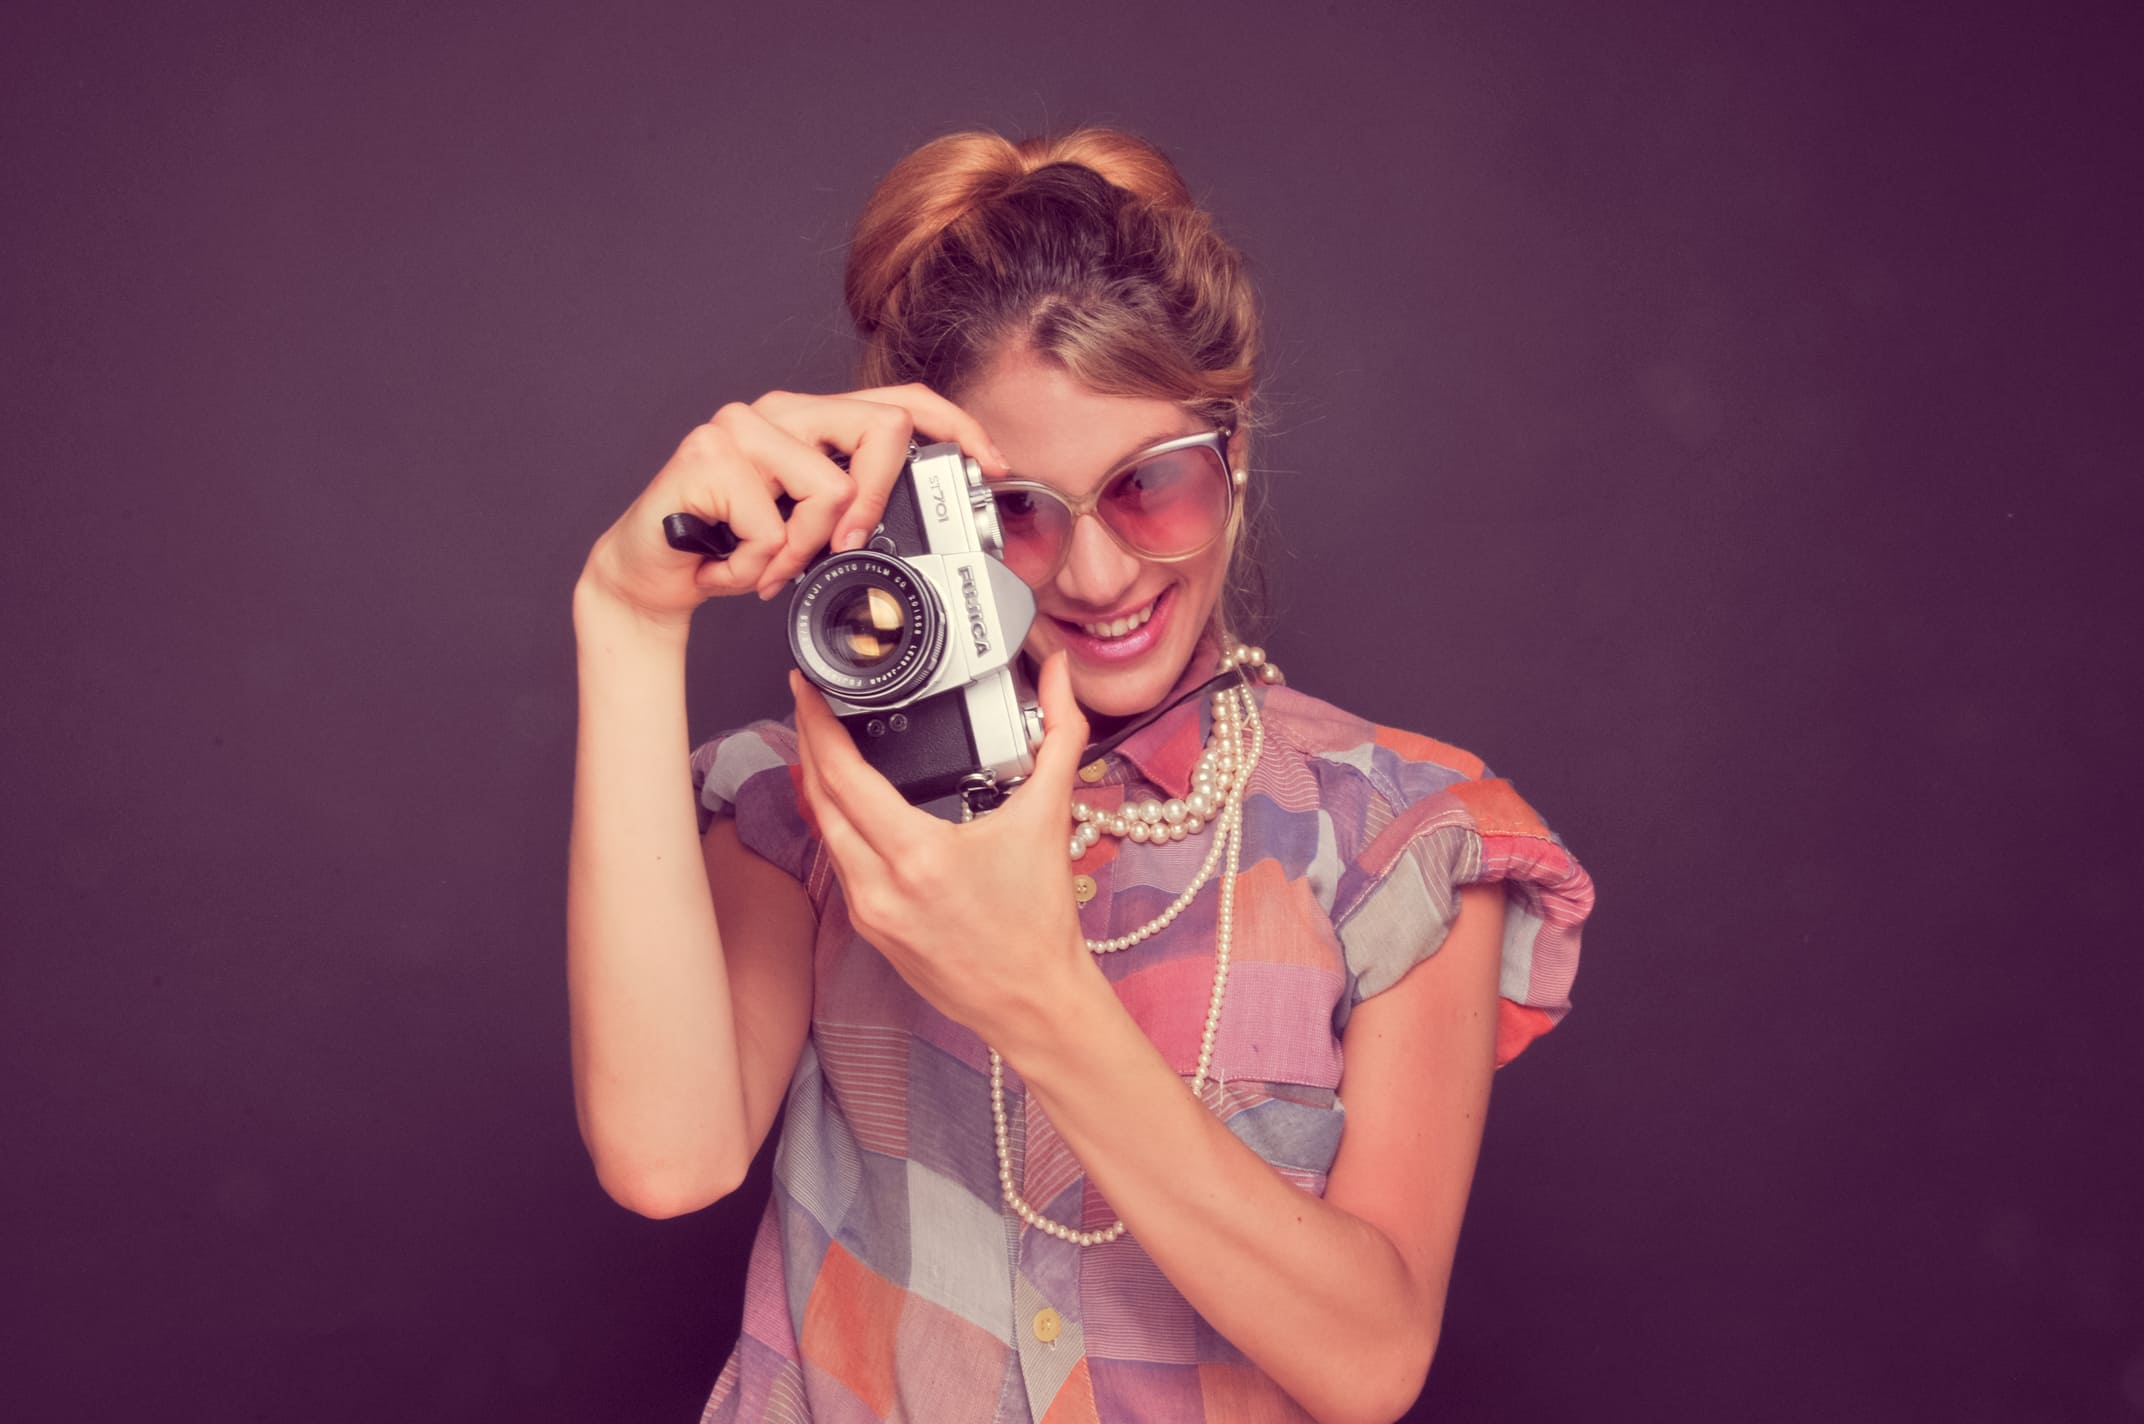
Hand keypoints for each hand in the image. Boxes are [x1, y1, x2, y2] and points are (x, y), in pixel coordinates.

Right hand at [577, 386, 1009, 626]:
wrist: (649, 571)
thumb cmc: (728, 546)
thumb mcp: (807, 529)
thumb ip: (852, 511)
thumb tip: (921, 523)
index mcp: (811, 421)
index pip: (901, 401)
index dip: (957, 425)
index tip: (990, 464)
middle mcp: (777, 411)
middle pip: (881, 428)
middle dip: (875, 503)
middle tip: (843, 547)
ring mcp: (739, 427)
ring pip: (828, 488)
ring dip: (804, 550)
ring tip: (769, 566)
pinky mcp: (706, 458)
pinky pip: (773, 527)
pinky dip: (759, 565)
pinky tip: (733, 565)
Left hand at [790, 652, 1099, 1049]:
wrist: (1034, 1002)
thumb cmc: (1040, 922)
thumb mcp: (1050, 817)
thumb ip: (1060, 735)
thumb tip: (1060, 675)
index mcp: (916, 855)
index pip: (843, 774)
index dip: (816, 723)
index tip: (807, 687)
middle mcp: (879, 887)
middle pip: (818, 798)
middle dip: (807, 743)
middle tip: (808, 702)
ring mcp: (867, 913)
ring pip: (824, 832)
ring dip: (819, 784)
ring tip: (824, 744)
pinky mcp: (868, 930)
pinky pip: (839, 864)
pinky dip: (838, 825)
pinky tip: (848, 805)